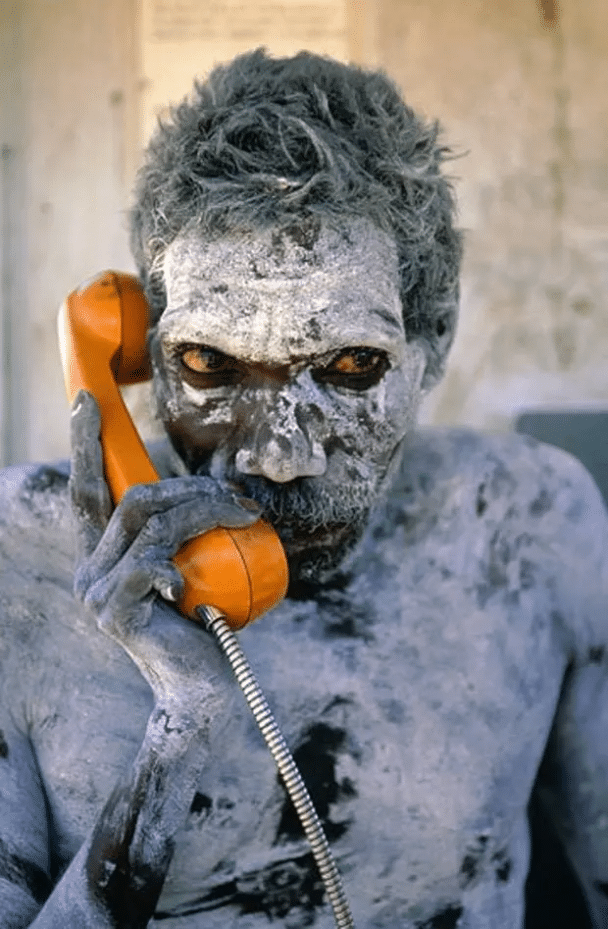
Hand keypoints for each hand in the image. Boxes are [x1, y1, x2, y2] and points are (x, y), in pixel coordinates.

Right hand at [69, 390, 259, 720]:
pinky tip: (190, 588)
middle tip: (236, 497)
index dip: (86, 444)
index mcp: (101, 557)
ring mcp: (96, 592)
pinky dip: (181, 561)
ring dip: (205, 509)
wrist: (203, 688)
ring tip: (244, 517)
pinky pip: (149, 564)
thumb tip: (210, 490)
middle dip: (190, 486)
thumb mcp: (193, 567)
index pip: (89, 491)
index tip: (87, 401)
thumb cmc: (207, 625)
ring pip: (151, 522)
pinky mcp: (114, 611)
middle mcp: (89, 570)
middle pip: (136, 498)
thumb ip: (183, 534)